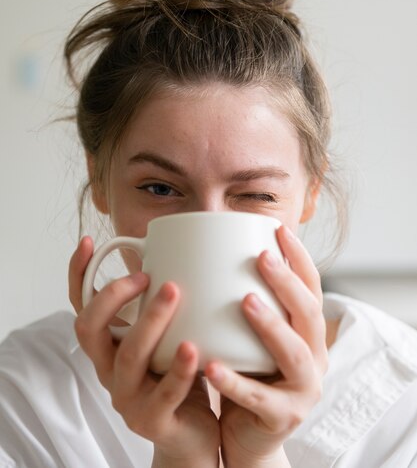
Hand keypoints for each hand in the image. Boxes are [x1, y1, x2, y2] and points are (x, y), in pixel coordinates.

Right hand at [69, 237, 219, 467]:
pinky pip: (164, 394)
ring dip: (150, 320)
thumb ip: (161, 302)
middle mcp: (109, 370)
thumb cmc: (178, 375)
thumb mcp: (164, 335)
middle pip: (91, 329)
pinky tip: (193, 347)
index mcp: (108, 346)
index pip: (80, 307)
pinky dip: (178, 369)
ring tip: (173, 291)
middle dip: (113, 295)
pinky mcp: (153, 421)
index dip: (78, 275)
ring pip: (129, 356)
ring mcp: (128, 398)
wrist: (192, 436)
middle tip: (146, 274)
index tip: (87, 241)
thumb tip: (180, 247)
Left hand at [205, 226, 326, 467]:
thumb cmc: (246, 371)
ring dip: (272, 325)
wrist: (248, 434)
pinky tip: (211, 365)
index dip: (299, 258)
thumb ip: (242, 297)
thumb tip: (213, 248)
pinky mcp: (283, 417)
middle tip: (261, 257)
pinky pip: (258, 398)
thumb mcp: (249, 333)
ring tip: (246, 302)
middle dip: (287, 283)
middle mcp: (314, 356)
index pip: (311, 287)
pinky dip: (234, 381)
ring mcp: (303, 389)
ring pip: (294, 354)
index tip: (279, 230)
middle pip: (308, 314)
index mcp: (307, 332)